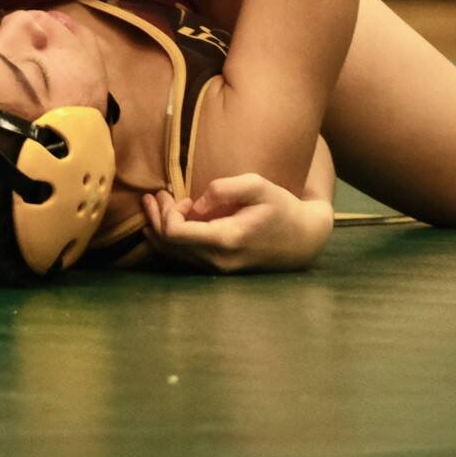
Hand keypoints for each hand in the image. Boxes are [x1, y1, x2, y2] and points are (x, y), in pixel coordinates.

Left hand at [141, 174, 331, 273]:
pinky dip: (171, 240)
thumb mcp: (258, 186)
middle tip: (154, 195)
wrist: (301, 240)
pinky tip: (165, 225)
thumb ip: (224, 189)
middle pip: (169, 245)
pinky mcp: (218, 270)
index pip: (175, 233)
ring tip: (153, 206)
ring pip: (173, 254)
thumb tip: (196, 206)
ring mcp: (217, 269)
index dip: (169, 213)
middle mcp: (217, 261)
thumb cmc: (281, 208)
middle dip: (157, 217)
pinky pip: (184, 258)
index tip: (184, 197)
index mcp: (225, 240)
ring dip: (159, 228)